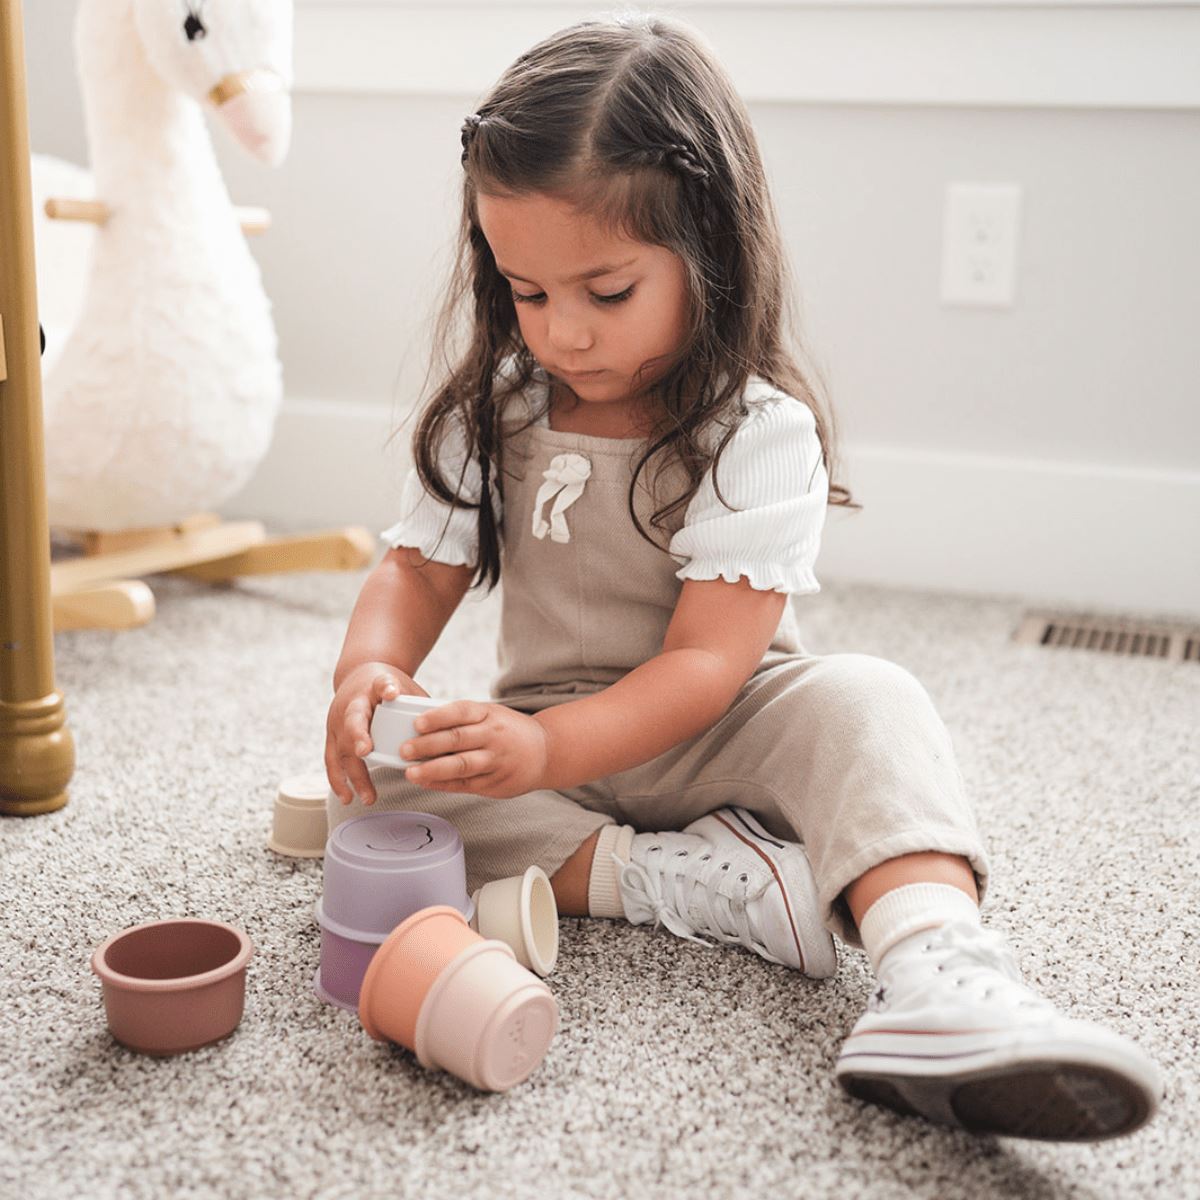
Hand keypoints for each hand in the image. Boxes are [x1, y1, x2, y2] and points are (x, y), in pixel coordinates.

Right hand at [325, 662, 428, 805]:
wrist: (357, 677)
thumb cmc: (386, 685)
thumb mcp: (404, 685)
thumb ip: (419, 701)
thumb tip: (451, 728)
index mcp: (371, 687)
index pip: (379, 684)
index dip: (385, 688)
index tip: (390, 694)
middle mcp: (348, 705)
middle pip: (351, 722)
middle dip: (357, 738)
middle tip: (366, 752)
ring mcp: (336, 724)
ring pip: (339, 749)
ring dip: (350, 773)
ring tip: (364, 795)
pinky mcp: (332, 739)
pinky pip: (333, 762)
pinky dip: (339, 780)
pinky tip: (348, 797)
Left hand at [400, 701, 551, 798]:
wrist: (546, 751)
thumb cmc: (509, 731)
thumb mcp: (491, 715)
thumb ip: (463, 720)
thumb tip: (421, 726)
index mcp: (489, 715)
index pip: (461, 712)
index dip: (438, 717)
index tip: (417, 723)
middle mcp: (493, 736)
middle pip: (457, 739)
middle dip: (428, 745)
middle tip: (405, 749)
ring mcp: (496, 761)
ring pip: (461, 765)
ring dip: (433, 769)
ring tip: (411, 772)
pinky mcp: (495, 783)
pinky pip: (465, 784)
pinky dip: (443, 784)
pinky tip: (426, 782)